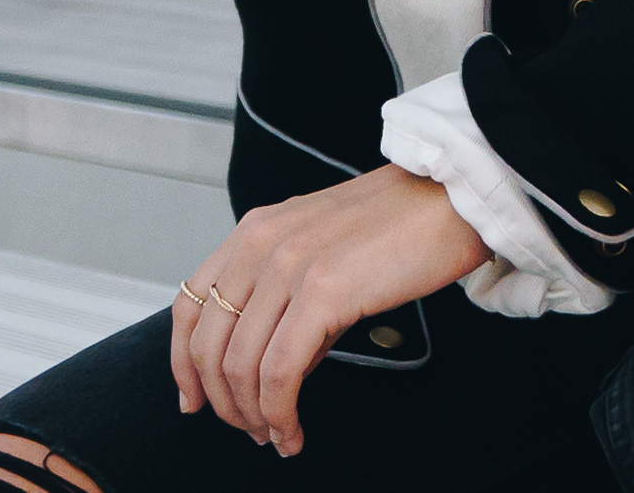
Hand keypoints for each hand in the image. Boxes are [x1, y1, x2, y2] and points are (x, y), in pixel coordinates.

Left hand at [173, 164, 486, 455]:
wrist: (451, 199)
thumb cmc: (397, 226)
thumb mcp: (319, 249)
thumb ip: (283, 296)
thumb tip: (270, 365)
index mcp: (253, 232)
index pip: (188, 306)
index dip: (182, 364)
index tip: (195, 401)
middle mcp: (259, 244)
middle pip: (207, 345)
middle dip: (222, 403)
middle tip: (249, 429)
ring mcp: (288, 266)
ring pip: (239, 366)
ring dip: (252, 416)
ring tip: (276, 435)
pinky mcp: (324, 291)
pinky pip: (280, 372)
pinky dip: (279, 413)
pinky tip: (292, 428)